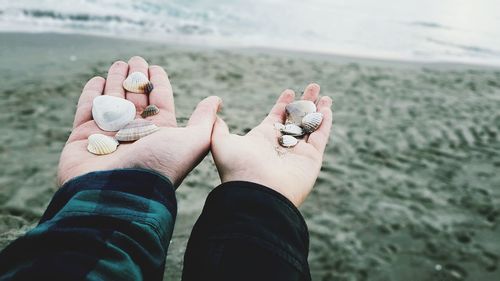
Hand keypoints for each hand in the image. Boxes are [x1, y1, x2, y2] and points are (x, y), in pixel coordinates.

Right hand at [57, 56, 220, 186]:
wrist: (118, 195)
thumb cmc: (158, 168)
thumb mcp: (192, 143)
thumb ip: (204, 121)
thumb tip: (216, 100)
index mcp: (159, 133)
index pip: (159, 101)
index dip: (158, 83)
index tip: (156, 68)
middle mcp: (134, 133)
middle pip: (136, 98)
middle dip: (136, 78)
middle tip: (136, 60)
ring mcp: (108, 135)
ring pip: (113, 100)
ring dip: (116, 81)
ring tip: (120, 64)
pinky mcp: (83, 138)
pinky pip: (87, 110)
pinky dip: (92, 94)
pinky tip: (97, 80)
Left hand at [211, 83, 332, 206]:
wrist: (256, 193)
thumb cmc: (238, 168)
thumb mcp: (221, 142)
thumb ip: (218, 128)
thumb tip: (214, 115)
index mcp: (262, 140)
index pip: (276, 118)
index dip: (283, 104)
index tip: (289, 91)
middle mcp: (280, 146)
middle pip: (296, 120)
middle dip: (304, 103)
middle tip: (313, 87)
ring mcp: (297, 153)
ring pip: (310, 127)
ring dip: (317, 110)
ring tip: (324, 95)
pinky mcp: (311, 159)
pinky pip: (320, 137)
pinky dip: (324, 122)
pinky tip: (327, 108)